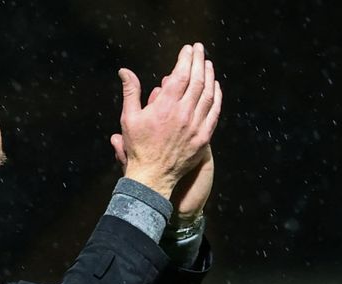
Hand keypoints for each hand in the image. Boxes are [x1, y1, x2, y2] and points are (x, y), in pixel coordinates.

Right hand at [111, 43, 221, 199]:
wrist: (152, 175)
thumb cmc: (138, 147)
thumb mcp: (129, 118)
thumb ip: (131, 92)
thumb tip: (124, 71)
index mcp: (164, 107)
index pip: (180, 75)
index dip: (185, 60)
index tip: (188, 49)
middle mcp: (183, 113)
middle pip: (197, 81)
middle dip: (199, 62)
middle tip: (200, 50)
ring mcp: (196, 125)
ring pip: (208, 94)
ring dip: (209, 76)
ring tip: (208, 64)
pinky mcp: (204, 136)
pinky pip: (214, 112)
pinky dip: (217, 96)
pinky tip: (215, 87)